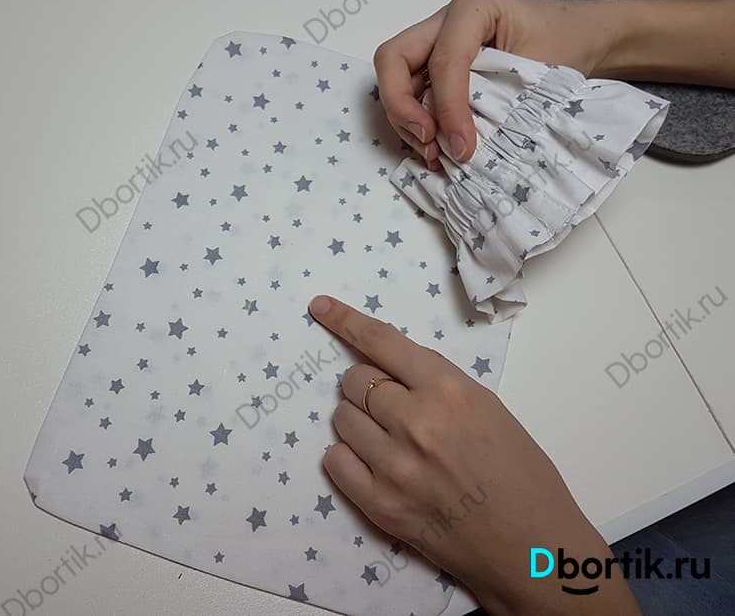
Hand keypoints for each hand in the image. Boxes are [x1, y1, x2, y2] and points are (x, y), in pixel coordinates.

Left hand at [309, 294, 640, 615]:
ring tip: (391, 440)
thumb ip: (437, 382)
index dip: (345, 320)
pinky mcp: (378, 505)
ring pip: (341, 418)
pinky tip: (376, 464)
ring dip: (359, 421)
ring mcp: (392, 466)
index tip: (320, 307)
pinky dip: (349, 456)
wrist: (532, 546)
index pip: (381, 343)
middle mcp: (414, 423)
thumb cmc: (521, 474)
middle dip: (367, 385)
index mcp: (448, 391)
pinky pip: (334, 461)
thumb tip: (393, 367)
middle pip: (355, 380)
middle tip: (391, 406)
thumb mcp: (488, 408)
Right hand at [373, 0, 619, 167]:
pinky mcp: (435, 69)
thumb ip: (494, 104)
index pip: (444, 60)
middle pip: (393, 60)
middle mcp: (445, 21)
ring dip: (408, 121)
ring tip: (437, 153)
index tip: (461, 146)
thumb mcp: (537, 70)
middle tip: (429, 141)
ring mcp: (435, 44)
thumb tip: (458, 146)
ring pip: (395, 81)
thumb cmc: (566, 42)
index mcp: (472, 6)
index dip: (446, 108)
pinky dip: (417, 125)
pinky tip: (437, 148)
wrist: (582, 39)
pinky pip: (410, 96)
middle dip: (402, 107)